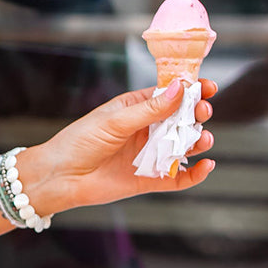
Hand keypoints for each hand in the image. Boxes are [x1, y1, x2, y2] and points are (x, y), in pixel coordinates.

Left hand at [22, 78, 217, 214]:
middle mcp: (146, 130)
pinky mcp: (149, 179)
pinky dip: (195, 173)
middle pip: (182, 120)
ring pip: (183, 147)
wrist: (60, 177)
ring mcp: (149, 155)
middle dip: (197, 115)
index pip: (170, 96)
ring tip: (204, 139)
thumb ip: (149, 109)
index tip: (207, 87)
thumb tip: (180, 88)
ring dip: (199, 142)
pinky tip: (207, 166)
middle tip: (202, 113)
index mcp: (136, 108)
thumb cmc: (79, 142)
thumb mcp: (115, 121)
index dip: (190, 90)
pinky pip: (178, 177)